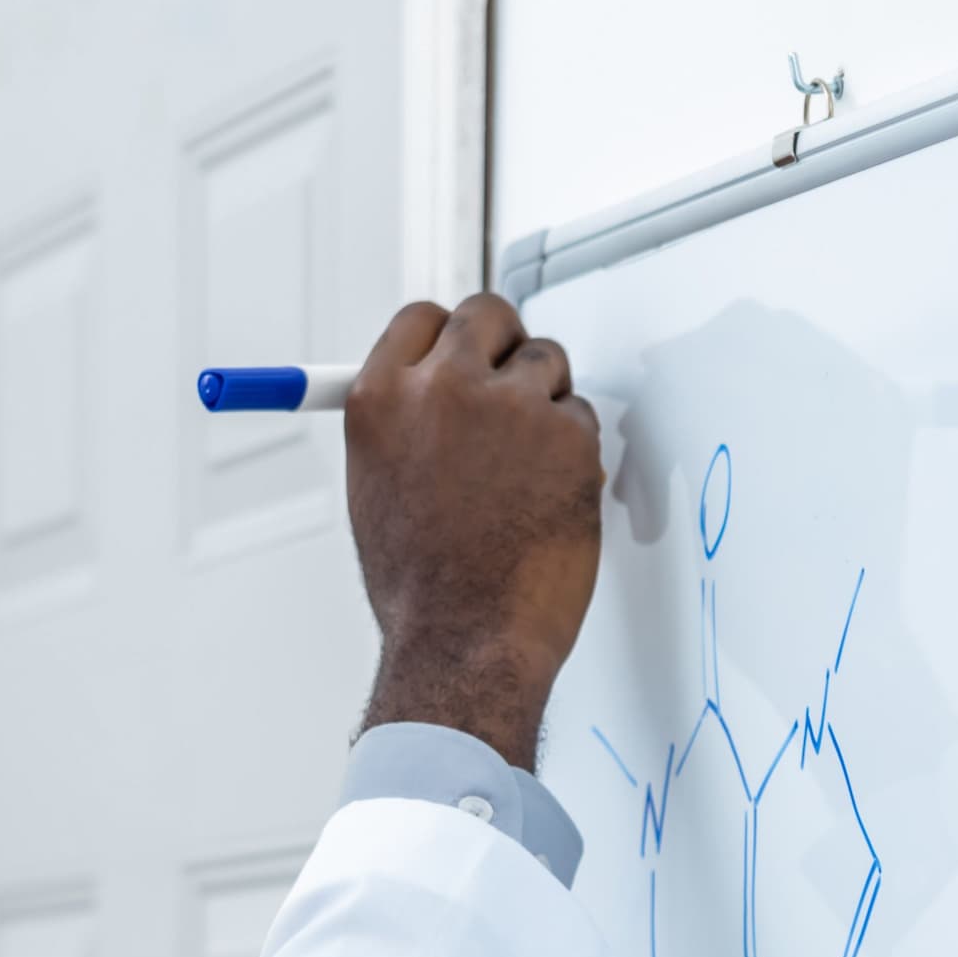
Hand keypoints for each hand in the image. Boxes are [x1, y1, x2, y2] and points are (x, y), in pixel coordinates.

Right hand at [342, 292, 601, 769]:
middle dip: (504, 347)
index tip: (465, 355)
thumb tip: (431, 388)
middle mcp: (442, 387)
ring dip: (544, 402)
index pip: (421, 319)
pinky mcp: (567, 432)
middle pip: (488, 315)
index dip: (449, 336)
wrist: (466, 641)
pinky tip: (547, 498)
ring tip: (524, 472)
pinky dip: (572, 450)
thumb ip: (404, 424)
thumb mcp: (377, 488)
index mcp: (380, 399)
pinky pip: (580, 415)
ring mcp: (509, 405)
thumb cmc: (422, 587)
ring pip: (545, 362)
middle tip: (511, 391)